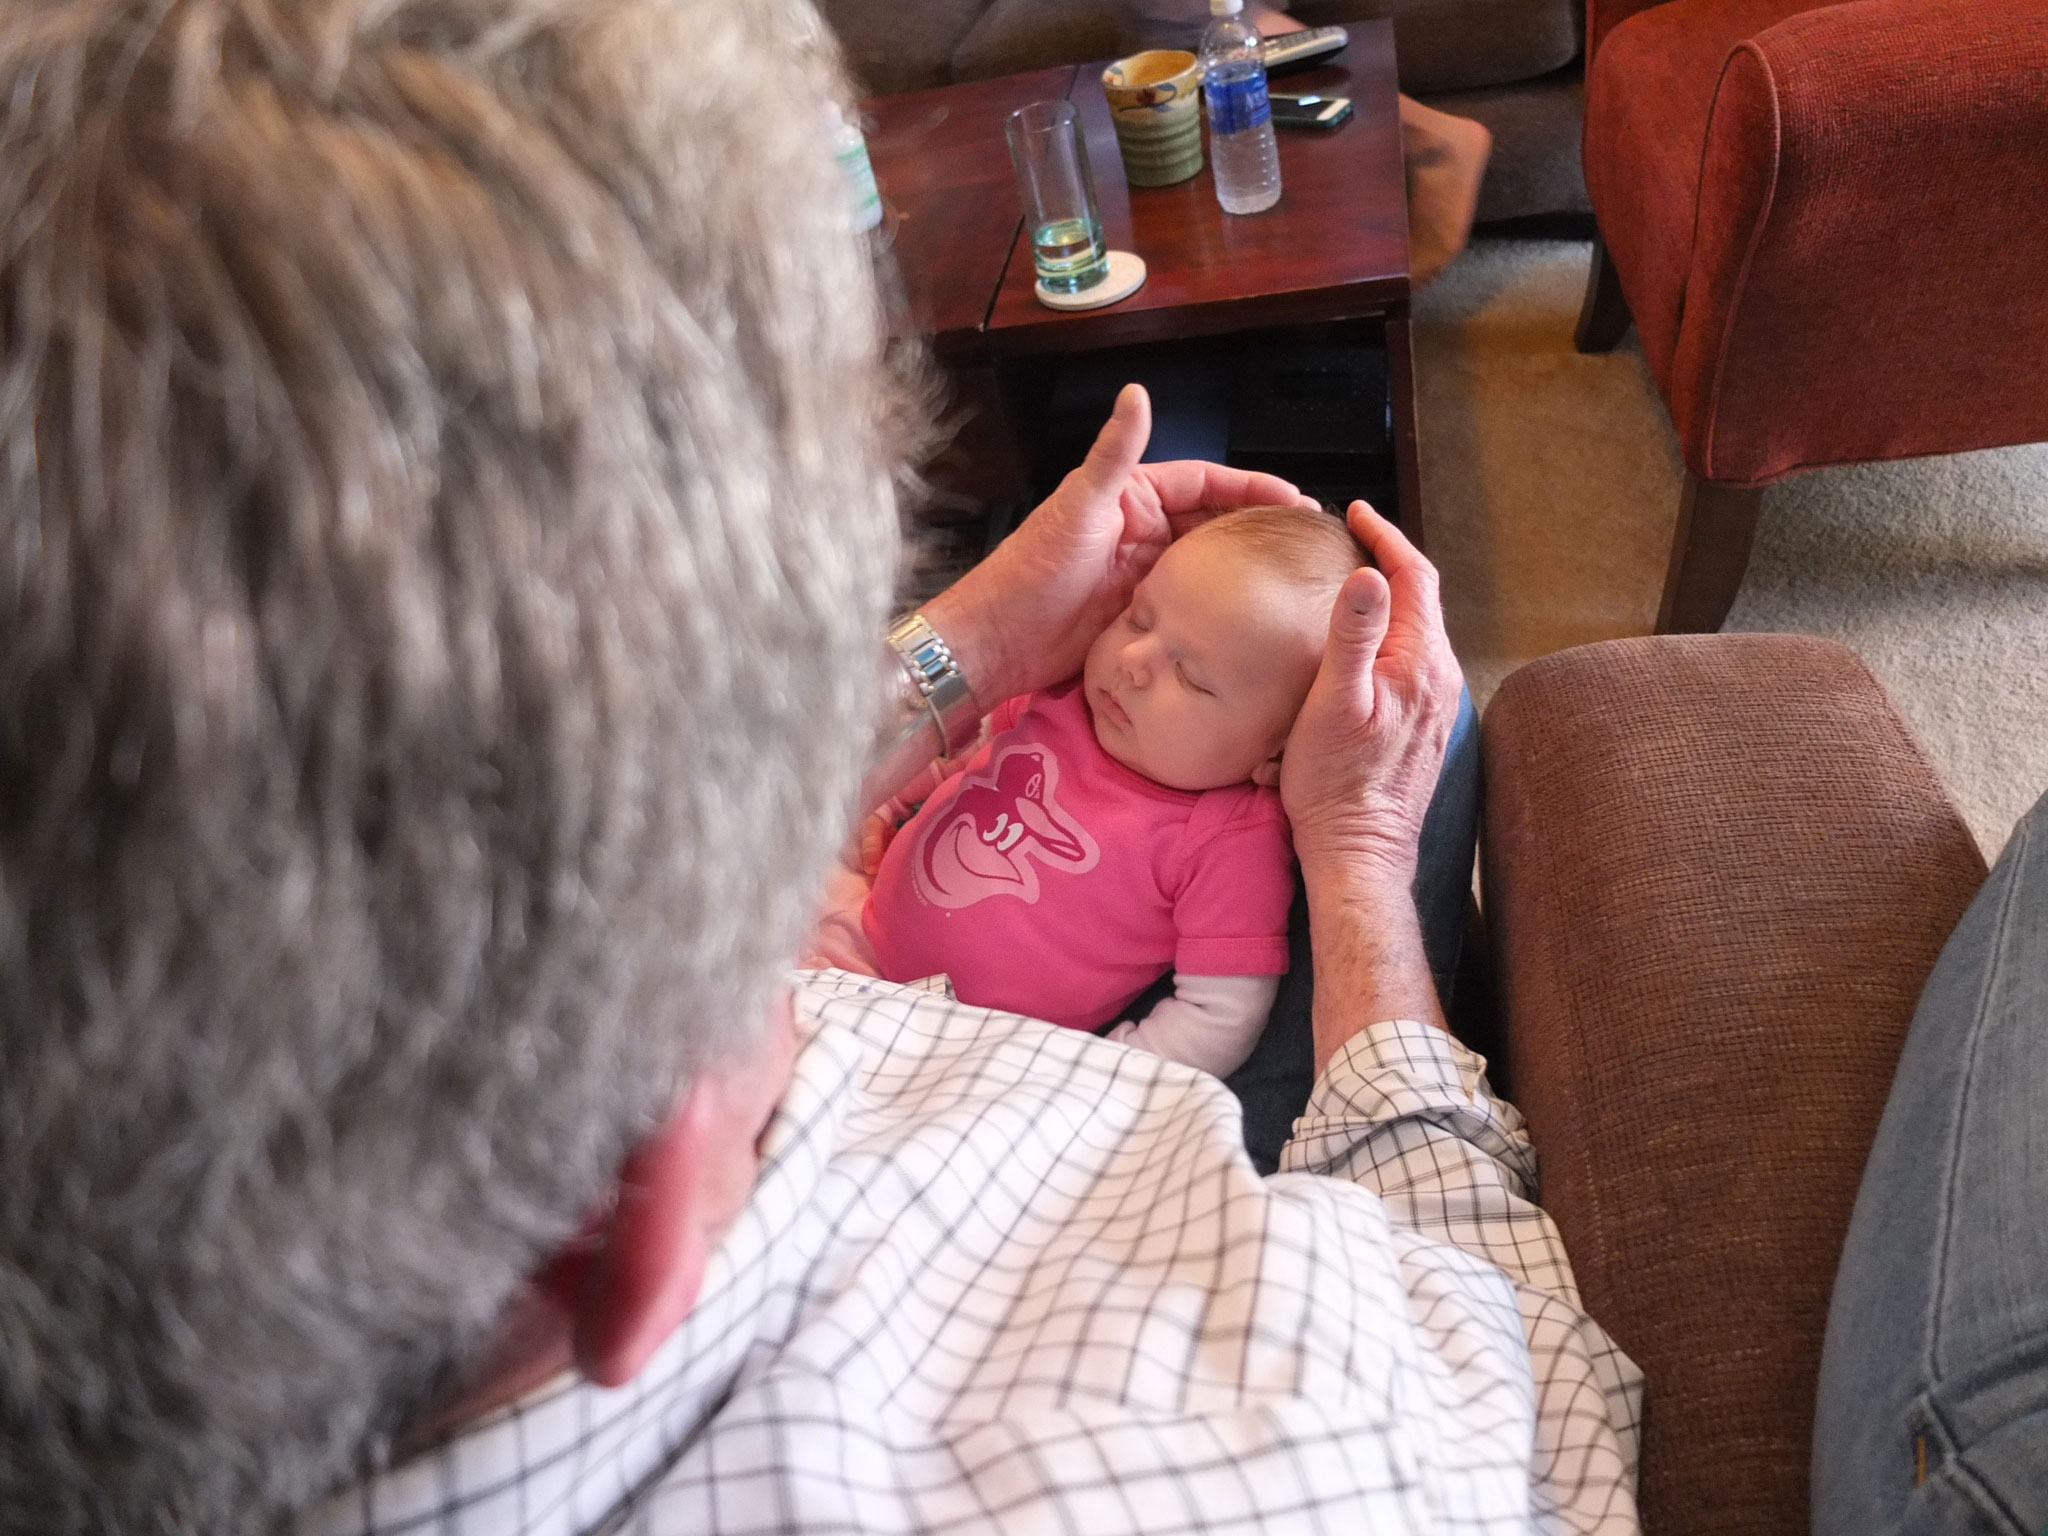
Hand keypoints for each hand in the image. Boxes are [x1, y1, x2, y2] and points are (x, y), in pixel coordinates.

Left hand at [925, 384, 1314, 704]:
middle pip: (1213, 521)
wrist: (1001, 640)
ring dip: (1244, 565)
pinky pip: (1194, 602)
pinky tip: (1252, 609)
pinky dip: (1222, 602)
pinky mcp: (1146, 613)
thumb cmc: (1032, 568)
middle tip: (1308, 538)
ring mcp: (1145, 574)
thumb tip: (1137, 392)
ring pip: (1207, 562)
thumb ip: (1114, 452)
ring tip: (1293, 573)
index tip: (1294, 497)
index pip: (1205, 481)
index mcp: (1132, 495)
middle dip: (1258, 526)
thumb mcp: (1080, 504)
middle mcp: (1143, 530)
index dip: (1250, 486)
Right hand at [1281, 502, 1462, 883]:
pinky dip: (1390, 634)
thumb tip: (1370, 574)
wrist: (1360, 852)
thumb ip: (1354, 635)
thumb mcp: (1333, 703)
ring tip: (1356, 580)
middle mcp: (1438, 679)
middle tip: (1352, 538)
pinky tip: (1364, 644)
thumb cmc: (1336, 785)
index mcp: (1418, 663)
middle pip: (1421, 599)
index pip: (1413, 577)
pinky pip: (1412, 660)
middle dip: (1389, 561)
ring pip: (1417, 630)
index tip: (1357, 514)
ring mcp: (1435, 704)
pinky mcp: (1424, 725)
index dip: (1386, 537)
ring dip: (1391, 598)